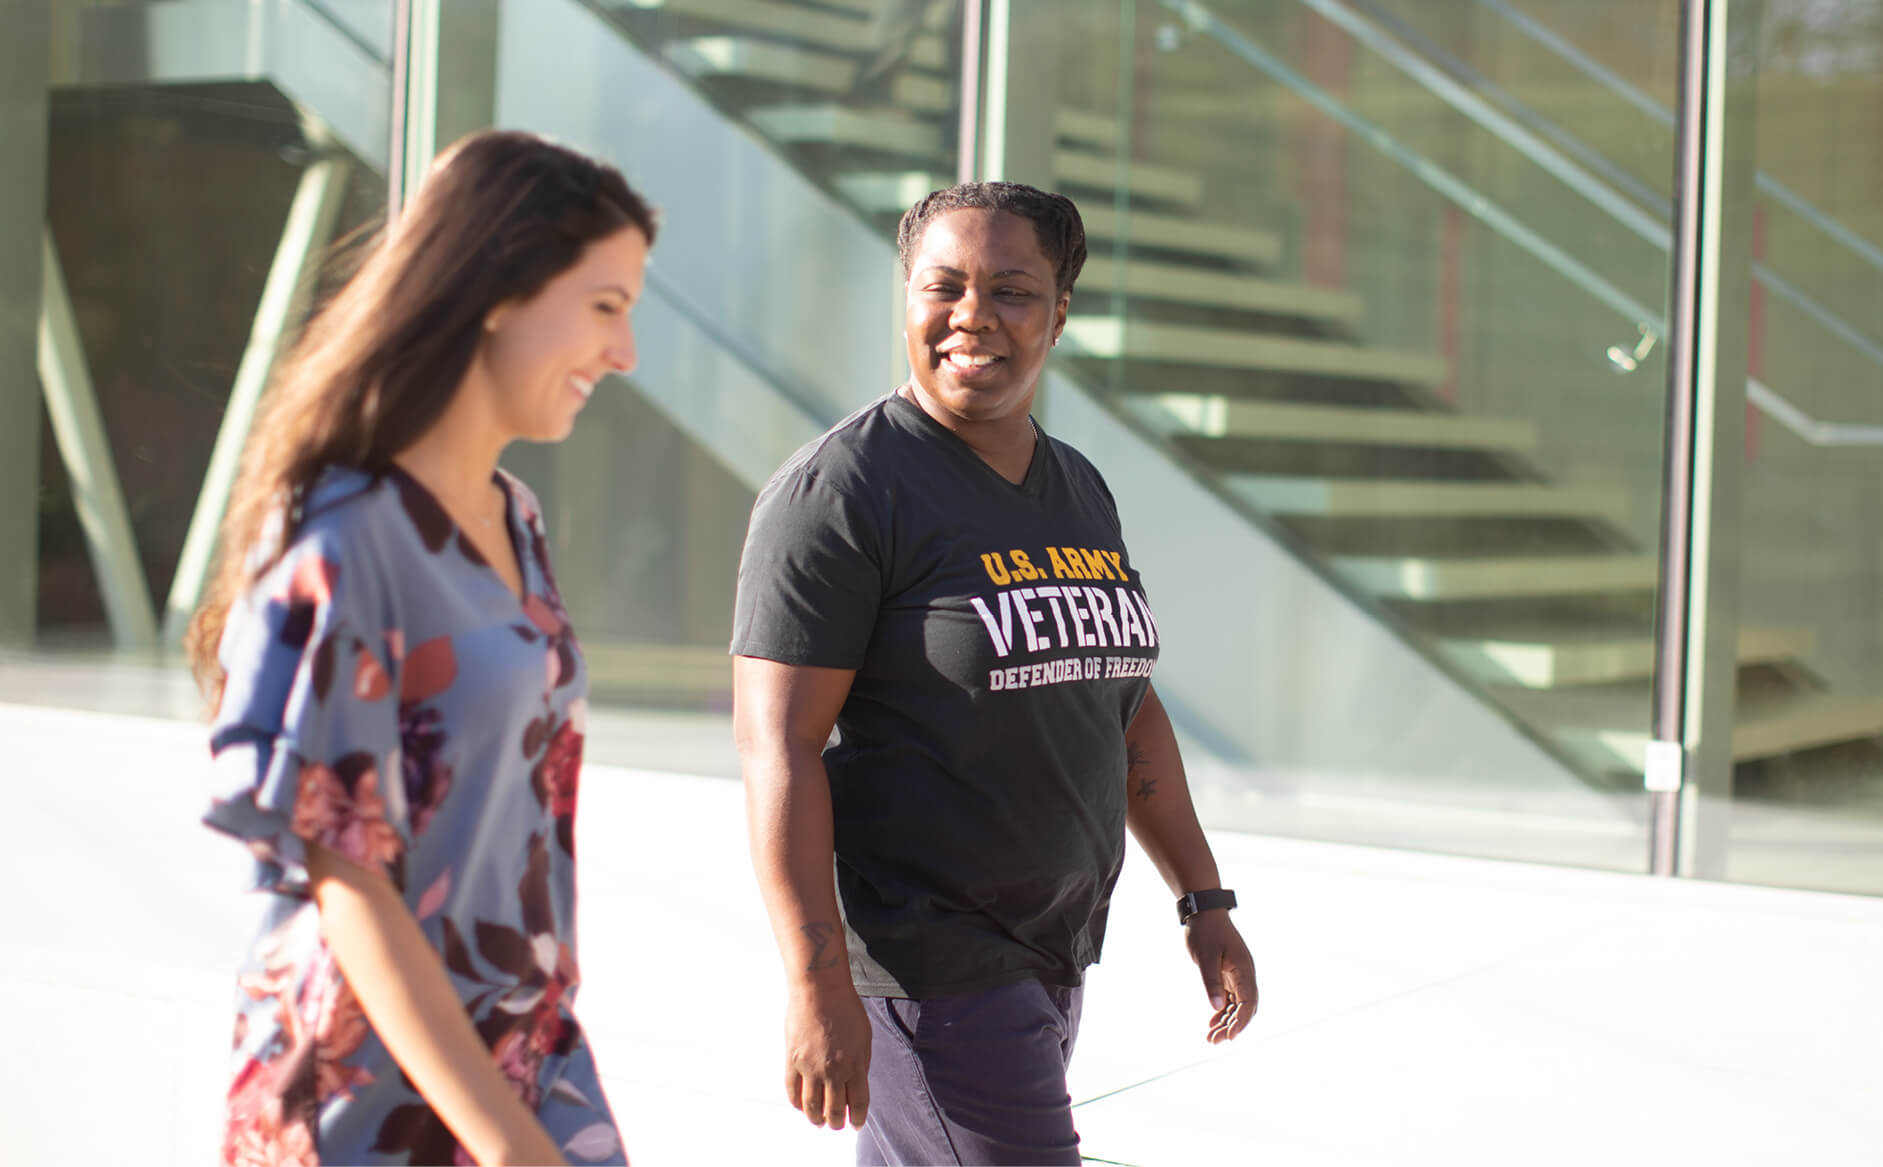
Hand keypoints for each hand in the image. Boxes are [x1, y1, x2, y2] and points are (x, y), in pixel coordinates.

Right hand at [783, 980, 872, 1129]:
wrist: (819, 989)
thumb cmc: (845, 1009)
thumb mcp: (864, 1038)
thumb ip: (860, 1064)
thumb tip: (854, 1086)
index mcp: (855, 1064)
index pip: (858, 1103)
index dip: (857, 1118)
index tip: (855, 1124)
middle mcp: (833, 1070)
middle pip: (835, 1109)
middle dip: (836, 1122)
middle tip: (835, 1126)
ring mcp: (811, 1067)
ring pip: (812, 1106)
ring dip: (816, 1119)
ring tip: (818, 1122)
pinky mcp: (792, 1060)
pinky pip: (792, 1091)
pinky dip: (797, 1104)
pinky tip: (801, 1107)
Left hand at [1184, 910, 1256, 1043]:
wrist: (1204, 911)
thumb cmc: (1206, 931)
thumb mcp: (1205, 958)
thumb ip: (1211, 982)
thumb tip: (1217, 1008)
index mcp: (1244, 969)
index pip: (1249, 1002)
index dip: (1241, 1022)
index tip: (1230, 1037)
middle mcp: (1245, 974)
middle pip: (1244, 1007)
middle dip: (1232, 1026)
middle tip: (1214, 1041)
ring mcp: (1238, 975)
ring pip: (1237, 1005)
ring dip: (1226, 1021)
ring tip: (1210, 1037)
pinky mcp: (1229, 974)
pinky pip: (1230, 998)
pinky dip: (1222, 1010)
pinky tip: (1212, 1022)